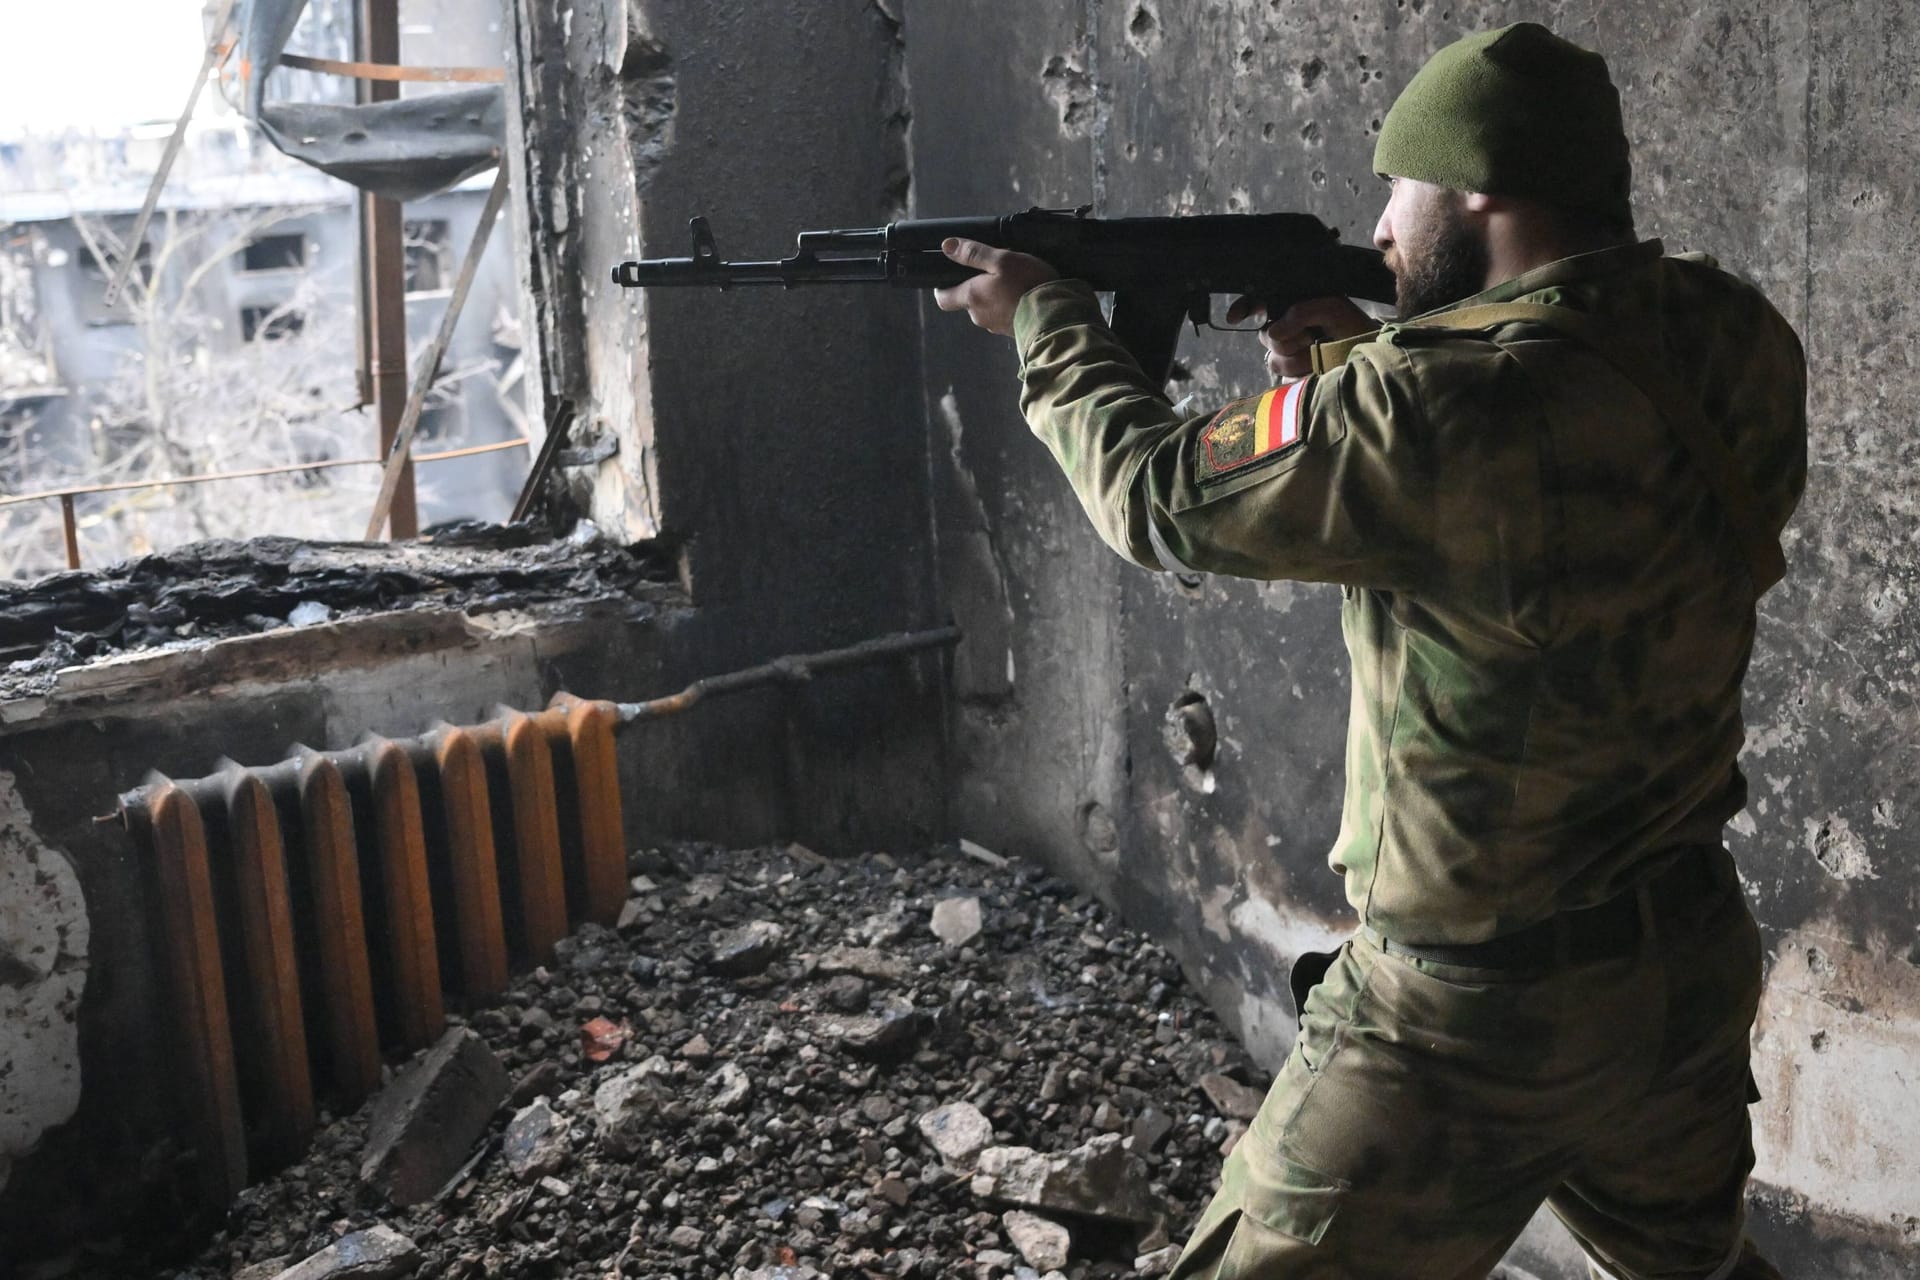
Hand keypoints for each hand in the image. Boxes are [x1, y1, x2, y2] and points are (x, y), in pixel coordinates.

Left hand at [934, 238, 1059, 335]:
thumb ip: (974, 253)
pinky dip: (1009, 308)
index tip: (951, 279)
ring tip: (1014, 284)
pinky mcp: (1012, 334)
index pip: (943, 299)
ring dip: (995, 299)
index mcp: (971, 297)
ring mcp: (996, 328)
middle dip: (977, 290)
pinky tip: (1024, 298)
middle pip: (968, 303)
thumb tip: (946, 246)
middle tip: (994, 274)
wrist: (1056, 317)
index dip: (944, 289)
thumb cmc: (1026, 284)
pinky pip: (1004, 318)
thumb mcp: (1002, 260)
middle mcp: (979, 316)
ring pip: (987, 311)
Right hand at [1224, 295, 1374, 380]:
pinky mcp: (1294, 380)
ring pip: (1274, 360)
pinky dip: (1300, 376)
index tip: (1235, 318)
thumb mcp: (1333, 309)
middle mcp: (1289, 330)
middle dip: (1287, 340)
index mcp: (1295, 307)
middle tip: (1311, 338)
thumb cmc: (1355, 328)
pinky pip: (1283, 381)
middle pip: (1265, 336)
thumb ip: (1302, 311)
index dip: (1244, 308)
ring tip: (1320, 356)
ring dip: (1297, 359)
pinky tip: (1316, 372)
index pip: (1260, 303)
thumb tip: (1274, 333)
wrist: (1373, 359)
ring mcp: (1290, 356)